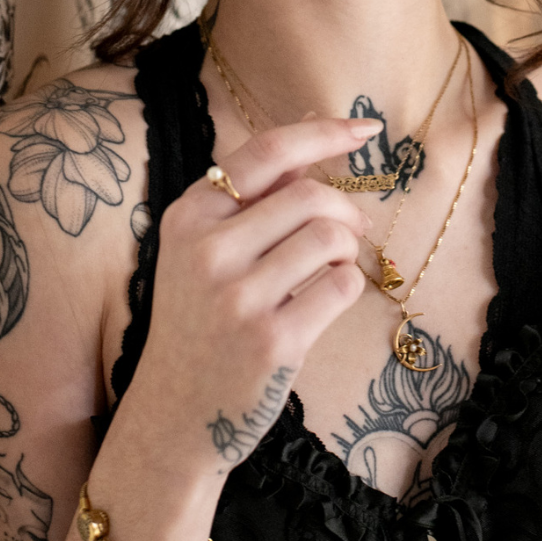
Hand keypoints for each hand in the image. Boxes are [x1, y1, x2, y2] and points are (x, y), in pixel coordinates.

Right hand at [115, 115, 378, 480]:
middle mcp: (206, 252)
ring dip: (345, 248)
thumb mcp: (205, 247)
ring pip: (329, 237)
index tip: (366, 128)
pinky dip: (346, 285)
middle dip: (344, 209)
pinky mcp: (272, 341)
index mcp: (188, 216)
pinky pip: (341, 285)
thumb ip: (256, 191)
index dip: (324, 133)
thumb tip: (315, 123)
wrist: (175, 416)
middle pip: (309, 195)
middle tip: (349, 230)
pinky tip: (324, 300)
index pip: (267, 152)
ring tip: (331, 266)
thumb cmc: (201, 320)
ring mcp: (238, 298)